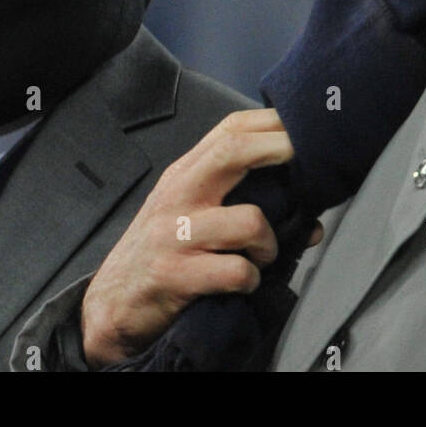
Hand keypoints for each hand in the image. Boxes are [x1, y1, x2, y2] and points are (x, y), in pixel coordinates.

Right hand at [80, 108, 322, 367]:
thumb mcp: (191, 218)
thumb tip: (312, 224)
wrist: (112, 304)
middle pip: (234, 151)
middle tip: (310, 164)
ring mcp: (176, 234)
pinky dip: (251, 280)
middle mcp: (178, 195)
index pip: (230, 129)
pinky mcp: (176, 274)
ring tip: (262, 257)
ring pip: (250, 221)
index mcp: (185, 175)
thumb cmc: (161, 255)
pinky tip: (242, 285)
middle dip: (281, 150)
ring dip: (270, 244)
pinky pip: (237, 272)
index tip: (306, 127)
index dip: (272, 122)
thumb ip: (243, 209)